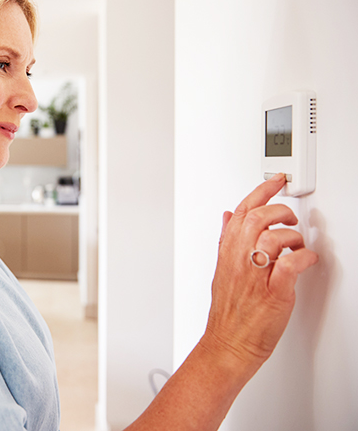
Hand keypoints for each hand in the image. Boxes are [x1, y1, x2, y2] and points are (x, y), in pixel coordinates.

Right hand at [202, 173, 317, 372]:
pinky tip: (305, 260)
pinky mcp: (273, 293)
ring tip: (297, 246)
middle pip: (258, 219)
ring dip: (293, 237)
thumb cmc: (228, 313)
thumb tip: (228, 216)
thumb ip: (226, 240)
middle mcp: (239, 261)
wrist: (228, 344)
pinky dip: (302, 258)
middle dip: (280, 211)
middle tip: (290, 218)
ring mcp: (255, 277)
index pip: (241, 212)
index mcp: (227, 253)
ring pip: (273, 238)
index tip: (275, 182)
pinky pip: (289, 266)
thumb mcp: (221, 269)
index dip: (260, 192)